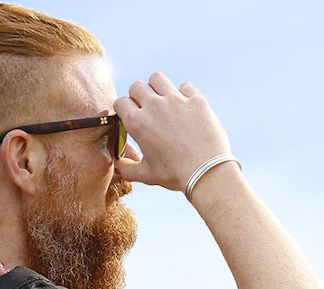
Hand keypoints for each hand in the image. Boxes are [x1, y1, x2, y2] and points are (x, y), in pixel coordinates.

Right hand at [113, 73, 230, 190]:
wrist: (206, 172)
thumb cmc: (175, 175)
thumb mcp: (146, 175)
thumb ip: (127, 169)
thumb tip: (117, 167)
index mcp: (137, 123)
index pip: (120, 102)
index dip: (123, 109)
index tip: (130, 116)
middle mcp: (154, 106)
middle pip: (137, 86)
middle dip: (138, 96)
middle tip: (146, 108)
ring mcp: (176, 100)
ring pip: (157, 78)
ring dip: (157, 87)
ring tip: (163, 100)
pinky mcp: (196, 100)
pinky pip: (184, 86)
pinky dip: (183, 94)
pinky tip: (185, 106)